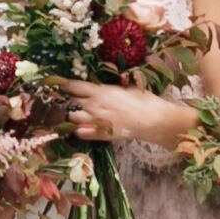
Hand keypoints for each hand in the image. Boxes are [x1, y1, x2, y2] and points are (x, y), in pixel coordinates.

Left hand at [56, 78, 187, 151]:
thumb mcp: (124, 86)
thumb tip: (96, 84)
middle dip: (70, 101)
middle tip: (74, 101)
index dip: (68, 86)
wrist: (152, 119)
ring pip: (72, 117)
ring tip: (79, 114)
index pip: (74, 87)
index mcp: (100, 91)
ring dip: (73, 115)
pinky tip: (84, 127)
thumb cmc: (142, 99)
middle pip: (71, 102)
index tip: (67, 87)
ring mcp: (96, 121)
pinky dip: (79, 130)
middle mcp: (94, 105)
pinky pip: (80, 133)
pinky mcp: (101, 134)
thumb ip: (107, 87)